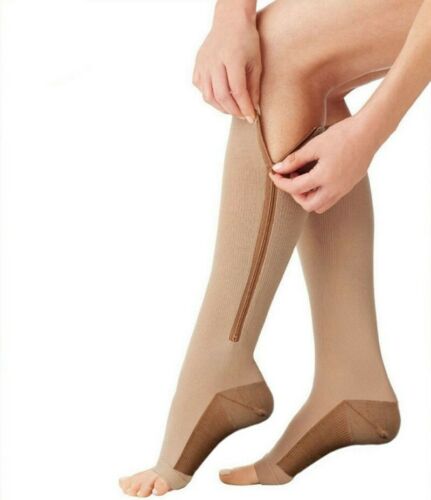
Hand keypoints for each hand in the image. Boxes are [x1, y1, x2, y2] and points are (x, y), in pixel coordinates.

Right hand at [192, 6, 260, 122]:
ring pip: (208, 96)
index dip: (245, 107)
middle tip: (243, 115)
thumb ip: (254, 87)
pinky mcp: (197, 66)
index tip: (251, 118)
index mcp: (232, 58)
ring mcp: (203, 64)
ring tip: (232, 109)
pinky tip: (220, 97)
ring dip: (221, 107)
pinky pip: (201, 88)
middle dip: (234, 110)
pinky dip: (210, 97)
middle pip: (222, 96)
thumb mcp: (256, 63)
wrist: (230, 21)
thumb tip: (254, 110)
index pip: (238, 91)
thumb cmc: (247, 41)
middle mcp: (214, 61)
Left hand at [269, 116, 378, 213]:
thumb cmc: (342, 135)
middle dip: (295, 194)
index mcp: (324, 178)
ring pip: (320, 206)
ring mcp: (343, 189)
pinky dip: (319, 194)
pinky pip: (330, 199)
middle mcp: (334, 188)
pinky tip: (316, 177)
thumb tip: (277, 168)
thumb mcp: (315, 145)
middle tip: (290, 177)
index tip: (274, 173)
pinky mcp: (349, 186)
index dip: (280, 182)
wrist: (370, 132)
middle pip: (308, 205)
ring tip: (303, 178)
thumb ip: (295, 159)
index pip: (295, 188)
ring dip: (307, 197)